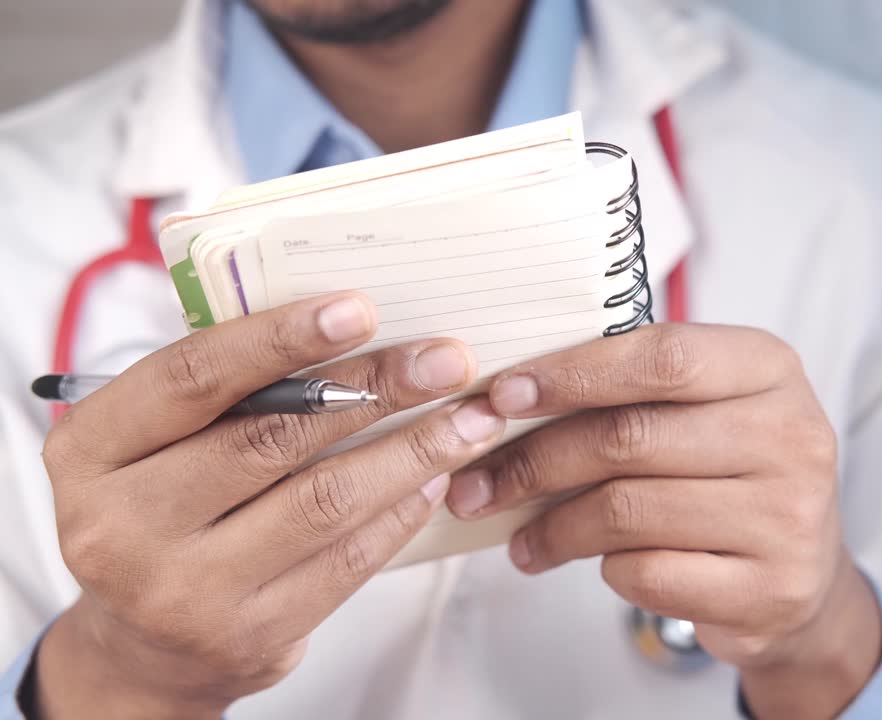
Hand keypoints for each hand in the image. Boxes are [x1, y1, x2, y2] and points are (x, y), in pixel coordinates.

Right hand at [34, 292, 504, 719]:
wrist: (145, 645)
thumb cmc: (165, 507)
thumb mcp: (155, 442)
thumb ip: (223, 389)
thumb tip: (347, 323)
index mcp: (91, 451)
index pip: (195, 376)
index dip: (281, 338)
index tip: (361, 309)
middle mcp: (121, 524)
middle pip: (273, 437)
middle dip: (375, 389)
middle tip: (448, 361)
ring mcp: (183, 589)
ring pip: (323, 500)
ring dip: (411, 451)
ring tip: (469, 418)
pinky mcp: (248, 635)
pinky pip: (347, 559)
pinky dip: (401, 509)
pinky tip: (436, 475)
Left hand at [446, 324, 881, 718]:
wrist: (804, 572)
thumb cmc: (733, 472)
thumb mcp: (707, 407)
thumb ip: (635, 390)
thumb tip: (512, 398)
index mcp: (770, 370)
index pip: (661, 358)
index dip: (574, 374)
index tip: (506, 394)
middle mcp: (792, 437)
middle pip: (632, 438)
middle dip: (537, 460)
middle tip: (480, 480)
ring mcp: (788, 518)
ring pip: (629, 511)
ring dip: (553, 525)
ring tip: (519, 534)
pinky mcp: (768, 590)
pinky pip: (648, 574)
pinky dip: (601, 568)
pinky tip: (588, 563)